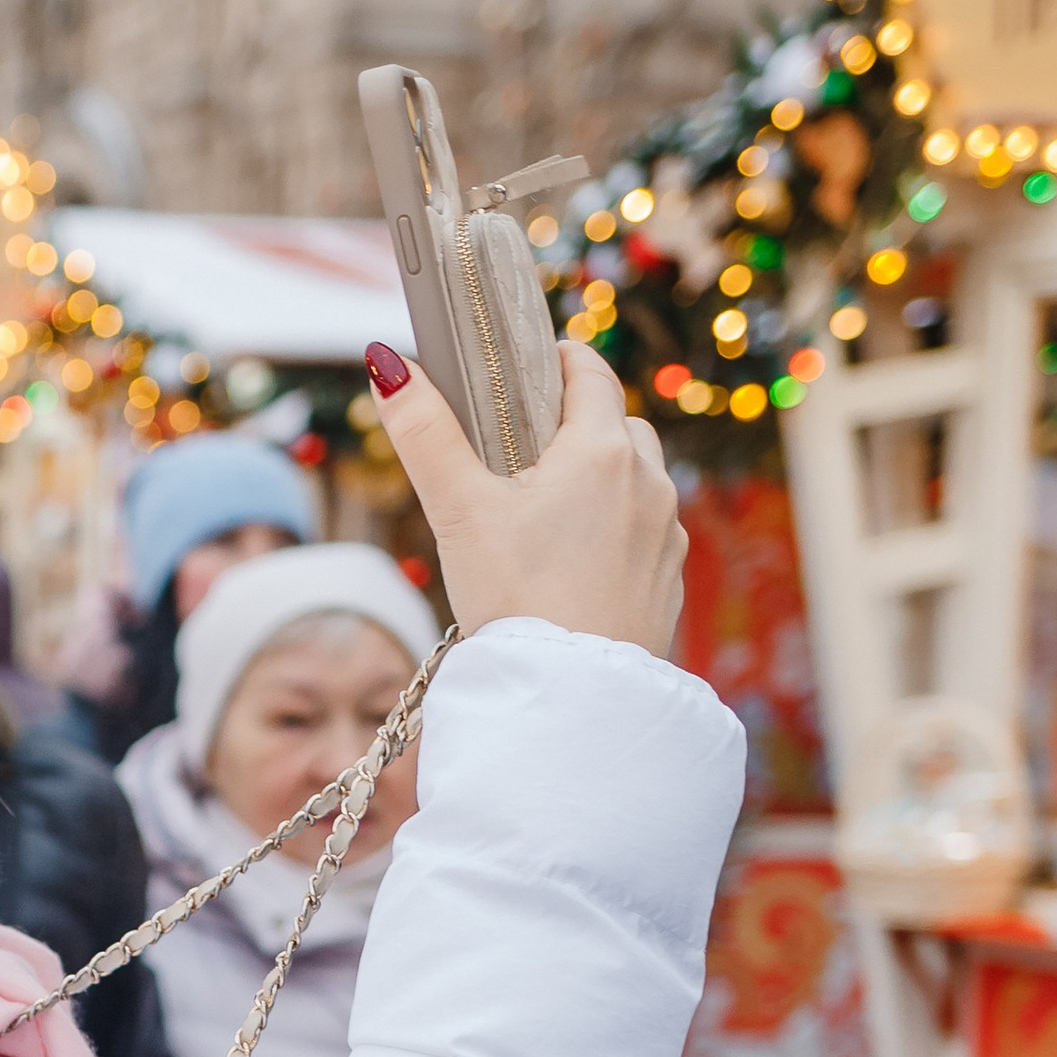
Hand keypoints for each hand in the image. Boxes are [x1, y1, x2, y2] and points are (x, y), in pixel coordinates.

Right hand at [374, 342, 684, 660]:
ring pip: (639, 478)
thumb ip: (424, 433)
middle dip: (578, 423)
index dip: (560, 360)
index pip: (591, 373)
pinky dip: (616, 529)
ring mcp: (665, 532)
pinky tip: (575, 562)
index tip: (534, 366)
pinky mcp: (669, 578)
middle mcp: (648, 481)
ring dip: (604, 475)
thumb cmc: (516, 600)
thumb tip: (387, 364)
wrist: (570, 695)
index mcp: (601, 450)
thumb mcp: (458, 511)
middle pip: (618, 423)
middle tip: (528, 444)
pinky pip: (646, 531)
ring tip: (551, 507)